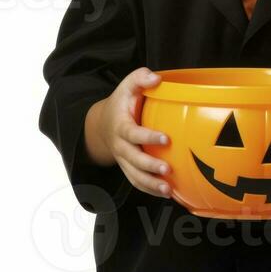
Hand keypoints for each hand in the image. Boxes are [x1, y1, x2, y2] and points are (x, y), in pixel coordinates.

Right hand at [85, 67, 171, 198]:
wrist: (102, 124)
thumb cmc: (122, 102)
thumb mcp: (128, 85)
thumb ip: (140, 77)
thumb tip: (157, 78)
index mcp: (121, 125)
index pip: (133, 133)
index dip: (148, 137)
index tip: (166, 139)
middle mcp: (120, 145)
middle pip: (133, 159)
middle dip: (149, 166)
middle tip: (167, 170)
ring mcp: (123, 159)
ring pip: (134, 176)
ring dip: (150, 185)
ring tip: (168, 190)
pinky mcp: (128, 168)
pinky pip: (136, 182)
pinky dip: (150, 190)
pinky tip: (166, 193)